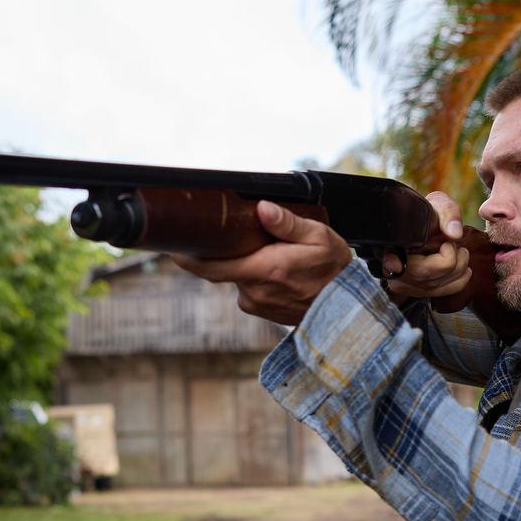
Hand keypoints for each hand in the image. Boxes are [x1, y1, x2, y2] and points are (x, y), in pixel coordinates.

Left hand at [171, 201, 352, 324]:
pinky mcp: (262, 311)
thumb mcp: (319, 238)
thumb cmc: (335, 271)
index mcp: (265, 270)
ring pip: (236, 277)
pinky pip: (248, 288)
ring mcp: (257, 304)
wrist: (349, 310)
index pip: (211, 267)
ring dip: (244, 263)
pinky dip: (254, 276)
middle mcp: (255, 292)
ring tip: (268, 251)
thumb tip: (262, 208)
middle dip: (222, 252)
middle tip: (225, 235)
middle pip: (222, 268)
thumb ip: (288, 223)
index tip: (171, 247)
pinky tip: (275, 269)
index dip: (187, 258)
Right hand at [382, 191, 471, 299]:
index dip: (392, 263)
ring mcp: (402, 284)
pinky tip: (465, 269)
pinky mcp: (415, 292)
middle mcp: (391, 268)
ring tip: (459, 250)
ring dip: (458, 267)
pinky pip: (440, 292)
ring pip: (435, 286)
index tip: (394, 263)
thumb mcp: (437, 204)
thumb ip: (447, 213)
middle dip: (451, 258)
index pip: (388, 258)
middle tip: (453, 242)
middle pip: (424, 274)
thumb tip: (455, 234)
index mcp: (391, 244)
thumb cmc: (427, 214)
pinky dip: (458, 281)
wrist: (421, 225)